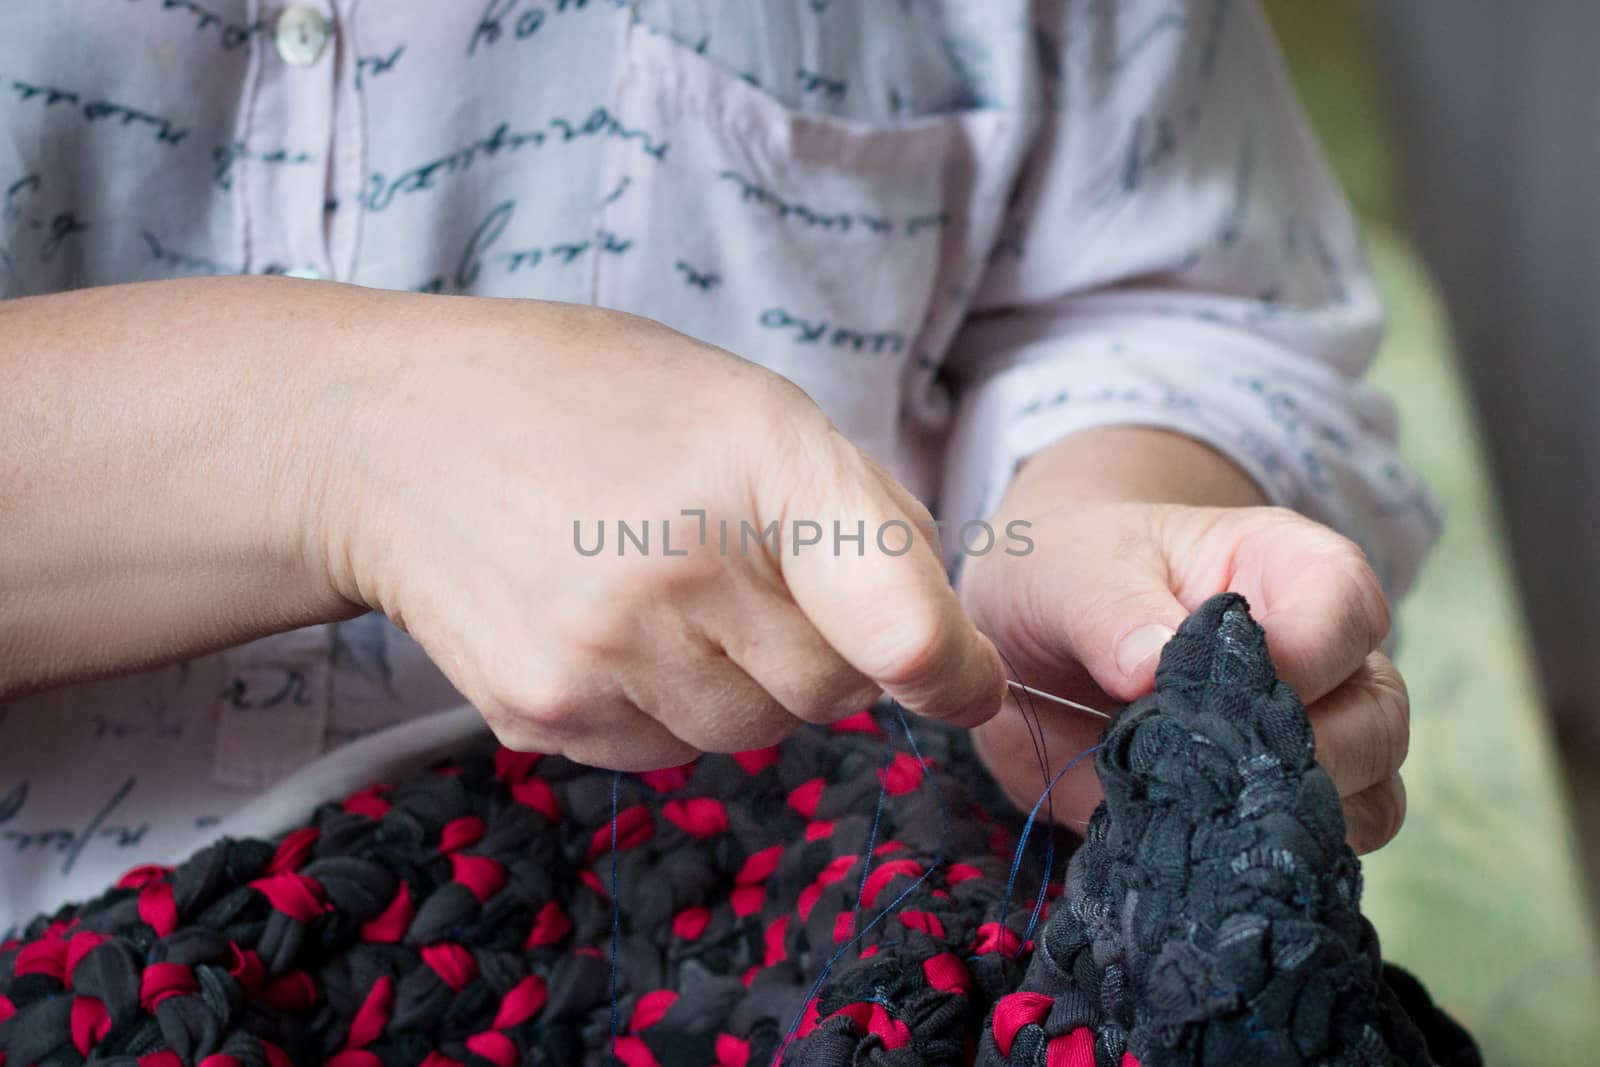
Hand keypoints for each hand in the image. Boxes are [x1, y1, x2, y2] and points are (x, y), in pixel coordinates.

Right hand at [312, 294, 1004, 769]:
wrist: (390, 434)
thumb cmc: (590, 399)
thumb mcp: (744, 400)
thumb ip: (859, 511)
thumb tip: (936, 643)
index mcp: (755, 458)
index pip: (896, 618)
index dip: (953, 669)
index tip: (967, 683)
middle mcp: (678, 568)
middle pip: (834, 690)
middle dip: (835, 652)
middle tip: (769, 580)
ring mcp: (600, 654)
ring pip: (756, 733)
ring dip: (751, 684)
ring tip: (679, 592)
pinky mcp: (543, 713)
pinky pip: (668, 751)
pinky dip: (671, 706)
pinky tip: (618, 627)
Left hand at [959, 428, 1406, 853]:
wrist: (1032, 643)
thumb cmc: (1074, 579)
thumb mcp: (1073, 573)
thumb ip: (1110, 612)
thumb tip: (1147, 668)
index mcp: (1292, 571)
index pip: (1344, 609)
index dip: (1297, 657)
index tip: (1212, 691)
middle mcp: (1325, 657)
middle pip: (1377, 716)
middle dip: (1301, 752)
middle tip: (1204, 766)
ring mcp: (1315, 738)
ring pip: (1369, 794)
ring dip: (1287, 813)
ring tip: (1196, 806)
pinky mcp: (1273, 807)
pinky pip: (1319, 849)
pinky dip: (1268, 857)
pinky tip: (1199, 843)